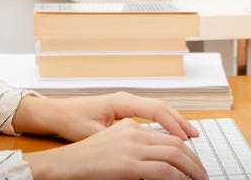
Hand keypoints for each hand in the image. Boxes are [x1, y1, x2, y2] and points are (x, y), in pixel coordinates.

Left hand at [13, 92, 199, 141]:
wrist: (55, 112)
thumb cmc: (71, 121)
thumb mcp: (93, 135)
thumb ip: (116, 141)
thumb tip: (137, 151)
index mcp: (121, 102)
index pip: (155, 110)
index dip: (173, 124)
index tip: (185, 139)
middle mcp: (126, 98)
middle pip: (161, 106)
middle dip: (180, 122)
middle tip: (196, 137)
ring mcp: (126, 102)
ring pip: (157, 109)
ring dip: (174, 121)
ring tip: (189, 136)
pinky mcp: (123, 109)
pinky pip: (150, 113)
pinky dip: (163, 121)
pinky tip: (169, 133)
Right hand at [22, 118, 206, 179]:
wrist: (61, 165)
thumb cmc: (82, 160)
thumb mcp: (110, 144)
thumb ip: (131, 144)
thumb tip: (151, 155)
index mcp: (130, 127)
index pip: (167, 136)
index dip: (185, 149)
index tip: (194, 160)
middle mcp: (134, 133)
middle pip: (175, 144)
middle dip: (193, 160)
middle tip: (202, 173)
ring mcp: (132, 148)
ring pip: (174, 155)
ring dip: (191, 169)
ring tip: (198, 179)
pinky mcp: (128, 165)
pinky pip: (163, 171)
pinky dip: (178, 178)